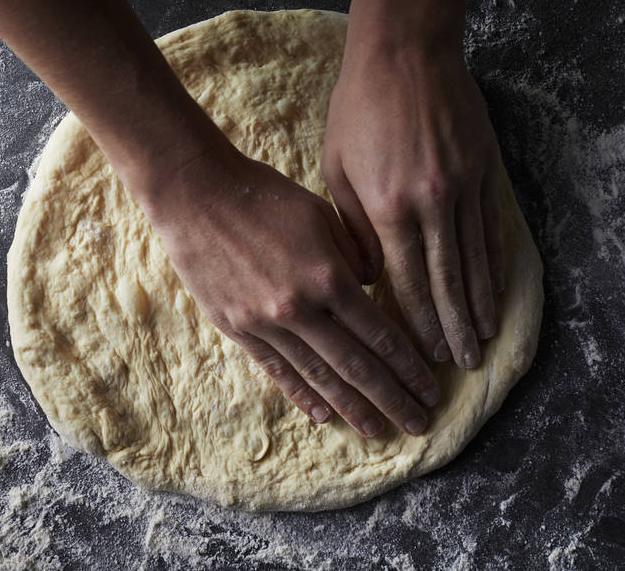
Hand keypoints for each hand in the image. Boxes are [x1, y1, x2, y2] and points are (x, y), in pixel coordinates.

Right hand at [137, 143, 439, 436]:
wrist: (195, 194)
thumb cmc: (263, 195)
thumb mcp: (321, 214)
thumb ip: (353, 254)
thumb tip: (370, 286)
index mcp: (328, 276)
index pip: (379, 334)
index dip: (408, 365)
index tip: (430, 387)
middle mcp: (300, 309)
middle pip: (356, 366)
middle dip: (391, 398)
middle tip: (418, 423)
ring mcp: (264, 323)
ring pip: (318, 376)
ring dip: (351, 407)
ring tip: (377, 430)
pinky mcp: (236, 328)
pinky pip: (275, 369)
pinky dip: (301, 394)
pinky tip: (322, 416)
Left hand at [321, 44, 505, 368]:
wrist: (405, 51)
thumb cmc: (359, 111)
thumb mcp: (337, 170)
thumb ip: (355, 229)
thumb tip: (373, 277)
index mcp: (387, 208)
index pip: (408, 281)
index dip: (419, 322)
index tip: (428, 353)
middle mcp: (431, 204)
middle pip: (447, 281)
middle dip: (455, 327)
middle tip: (463, 364)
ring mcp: (463, 188)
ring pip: (476, 260)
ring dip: (480, 305)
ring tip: (484, 339)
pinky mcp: (483, 171)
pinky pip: (493, 229)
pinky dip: (496, 265)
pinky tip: (497, 291)